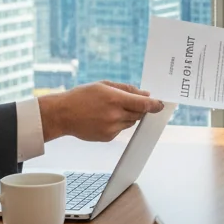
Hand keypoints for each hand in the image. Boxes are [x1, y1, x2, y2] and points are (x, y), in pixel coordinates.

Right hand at [41, 80, 165, 141]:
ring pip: (130, 123)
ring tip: (110, 109)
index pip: (143, 104)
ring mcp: (111, 128)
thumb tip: (145, 94)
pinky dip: (117, 124)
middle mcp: (115, 115)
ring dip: (127, 116)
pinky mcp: (108, 137)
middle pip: (139, 114)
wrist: (62, 114)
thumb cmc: (82, 96)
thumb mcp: (104, 85)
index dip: (155, 105)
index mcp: (115, 99)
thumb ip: (127, 89)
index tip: (161, 105)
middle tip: (132, 103)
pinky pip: (120, 130)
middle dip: (139, 109)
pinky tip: (103, 118)